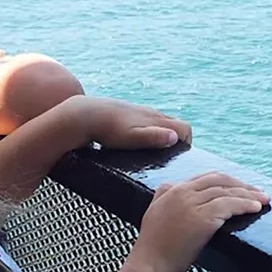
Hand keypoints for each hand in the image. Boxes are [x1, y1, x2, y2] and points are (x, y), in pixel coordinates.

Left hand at [71, 96, 192, 149]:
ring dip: (162, 136)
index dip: (186, 143)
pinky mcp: (130, 114)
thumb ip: (154, 137)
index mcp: (156, 119)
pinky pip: (147, 123)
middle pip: (175, 125)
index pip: (185, 128)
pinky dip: (149, 133)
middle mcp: (152, 113)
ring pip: (160, 124)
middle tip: (166, 159)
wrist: (85, 115)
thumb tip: (175, 138)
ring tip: (151, 154)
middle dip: (176, 141)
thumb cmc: (109, 130)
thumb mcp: (132, 137)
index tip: (178, 157)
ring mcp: (141, 112)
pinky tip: (135, 144)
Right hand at [131, 172, 269, 271]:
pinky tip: (256, 208)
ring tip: (264, 200)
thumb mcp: (154, 213)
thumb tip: (173, 187)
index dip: (227, 181)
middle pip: (220, 180)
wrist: (151, 265)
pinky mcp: (202, 218)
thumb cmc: (154, 247)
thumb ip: (163, 197)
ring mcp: (192, 204)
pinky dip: (245, 204)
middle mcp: (182, 192)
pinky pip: (230, 205)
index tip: (242, 188)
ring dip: (249, 194)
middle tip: (259, 192)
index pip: (206, 177)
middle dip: (242, 185)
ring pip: (227, 191)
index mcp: (171, 189)